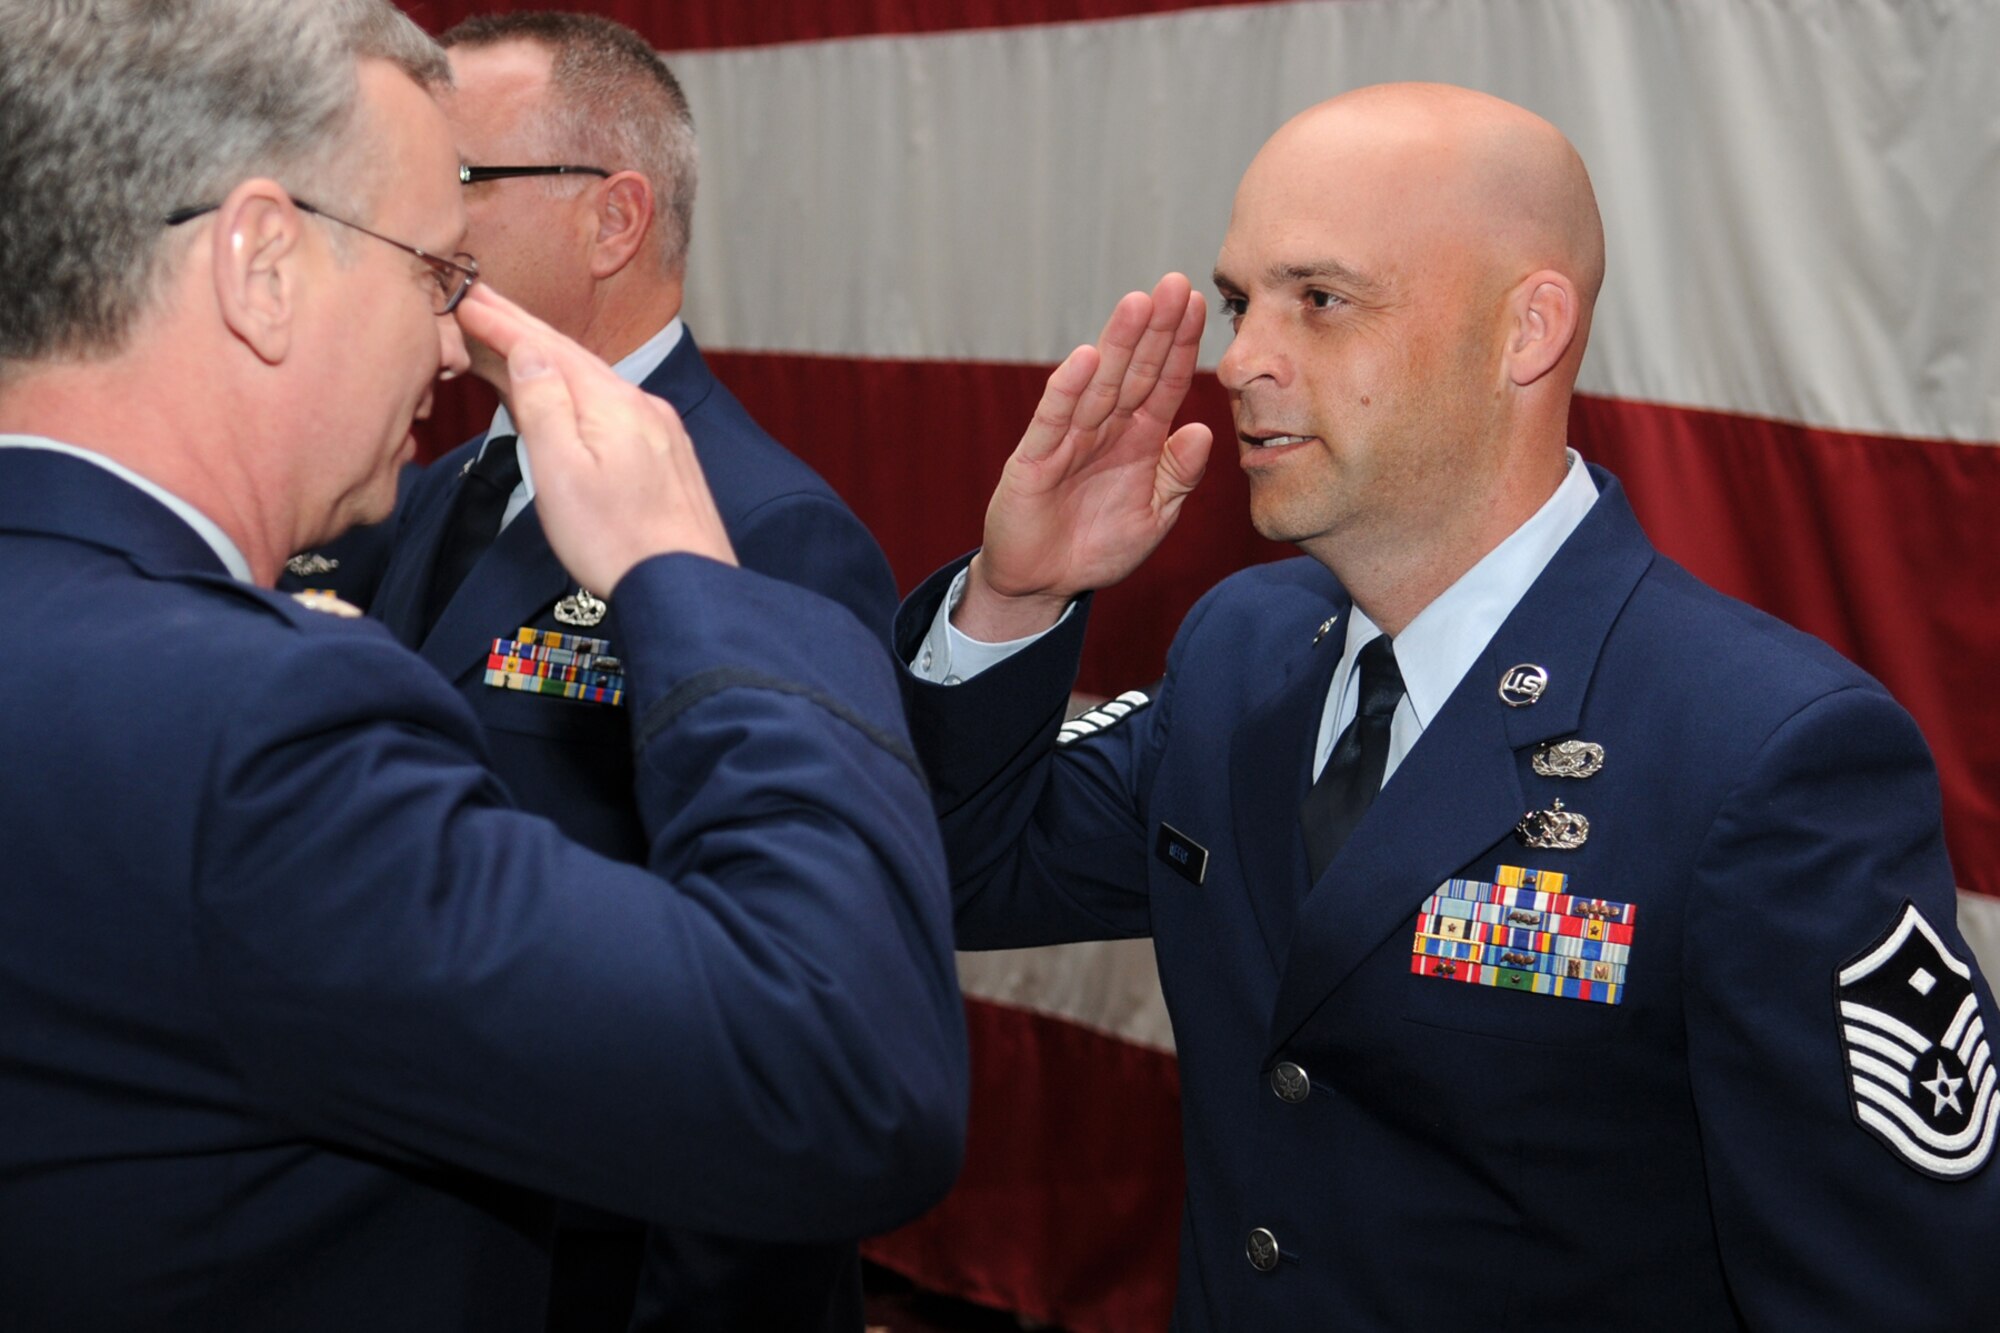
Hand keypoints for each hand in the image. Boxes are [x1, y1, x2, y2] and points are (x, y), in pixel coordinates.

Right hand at [453, 285, 736, 594]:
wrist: (686, 588)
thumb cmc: (617, 541)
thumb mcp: (560, 472)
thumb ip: (543, 406)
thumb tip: (530, 353)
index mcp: (612, 403)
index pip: (545, 348)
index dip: (502, 323)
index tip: (466, 299)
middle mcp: (642, 406)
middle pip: (572, 356)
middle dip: (523, 328)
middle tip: (482, 302)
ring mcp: (660, 430)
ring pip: (595, 379)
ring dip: (551, 357)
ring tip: (514, 340)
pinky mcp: (668, 456)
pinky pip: (615, 405)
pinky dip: (581, 389)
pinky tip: (571, 394)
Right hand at [955, 273, 1210, 641]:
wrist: (1042, 584)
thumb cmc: (1097, 547)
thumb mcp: (1154, 517)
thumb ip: (1179, 476)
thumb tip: (1205, 431)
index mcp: (1140, 440)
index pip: (1165, 383)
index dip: (1182, 346)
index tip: (1200, 306)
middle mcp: (1106, 429)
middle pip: (1135, 371)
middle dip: (1156, 329)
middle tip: (1176, 284)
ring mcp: (1069, 440)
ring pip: (1098, 384)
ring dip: (1118, 344)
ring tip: (1138, 304)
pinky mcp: (1034, 460)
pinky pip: (1054, 420)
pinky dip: (1067, 390)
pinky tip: (1085, 358)